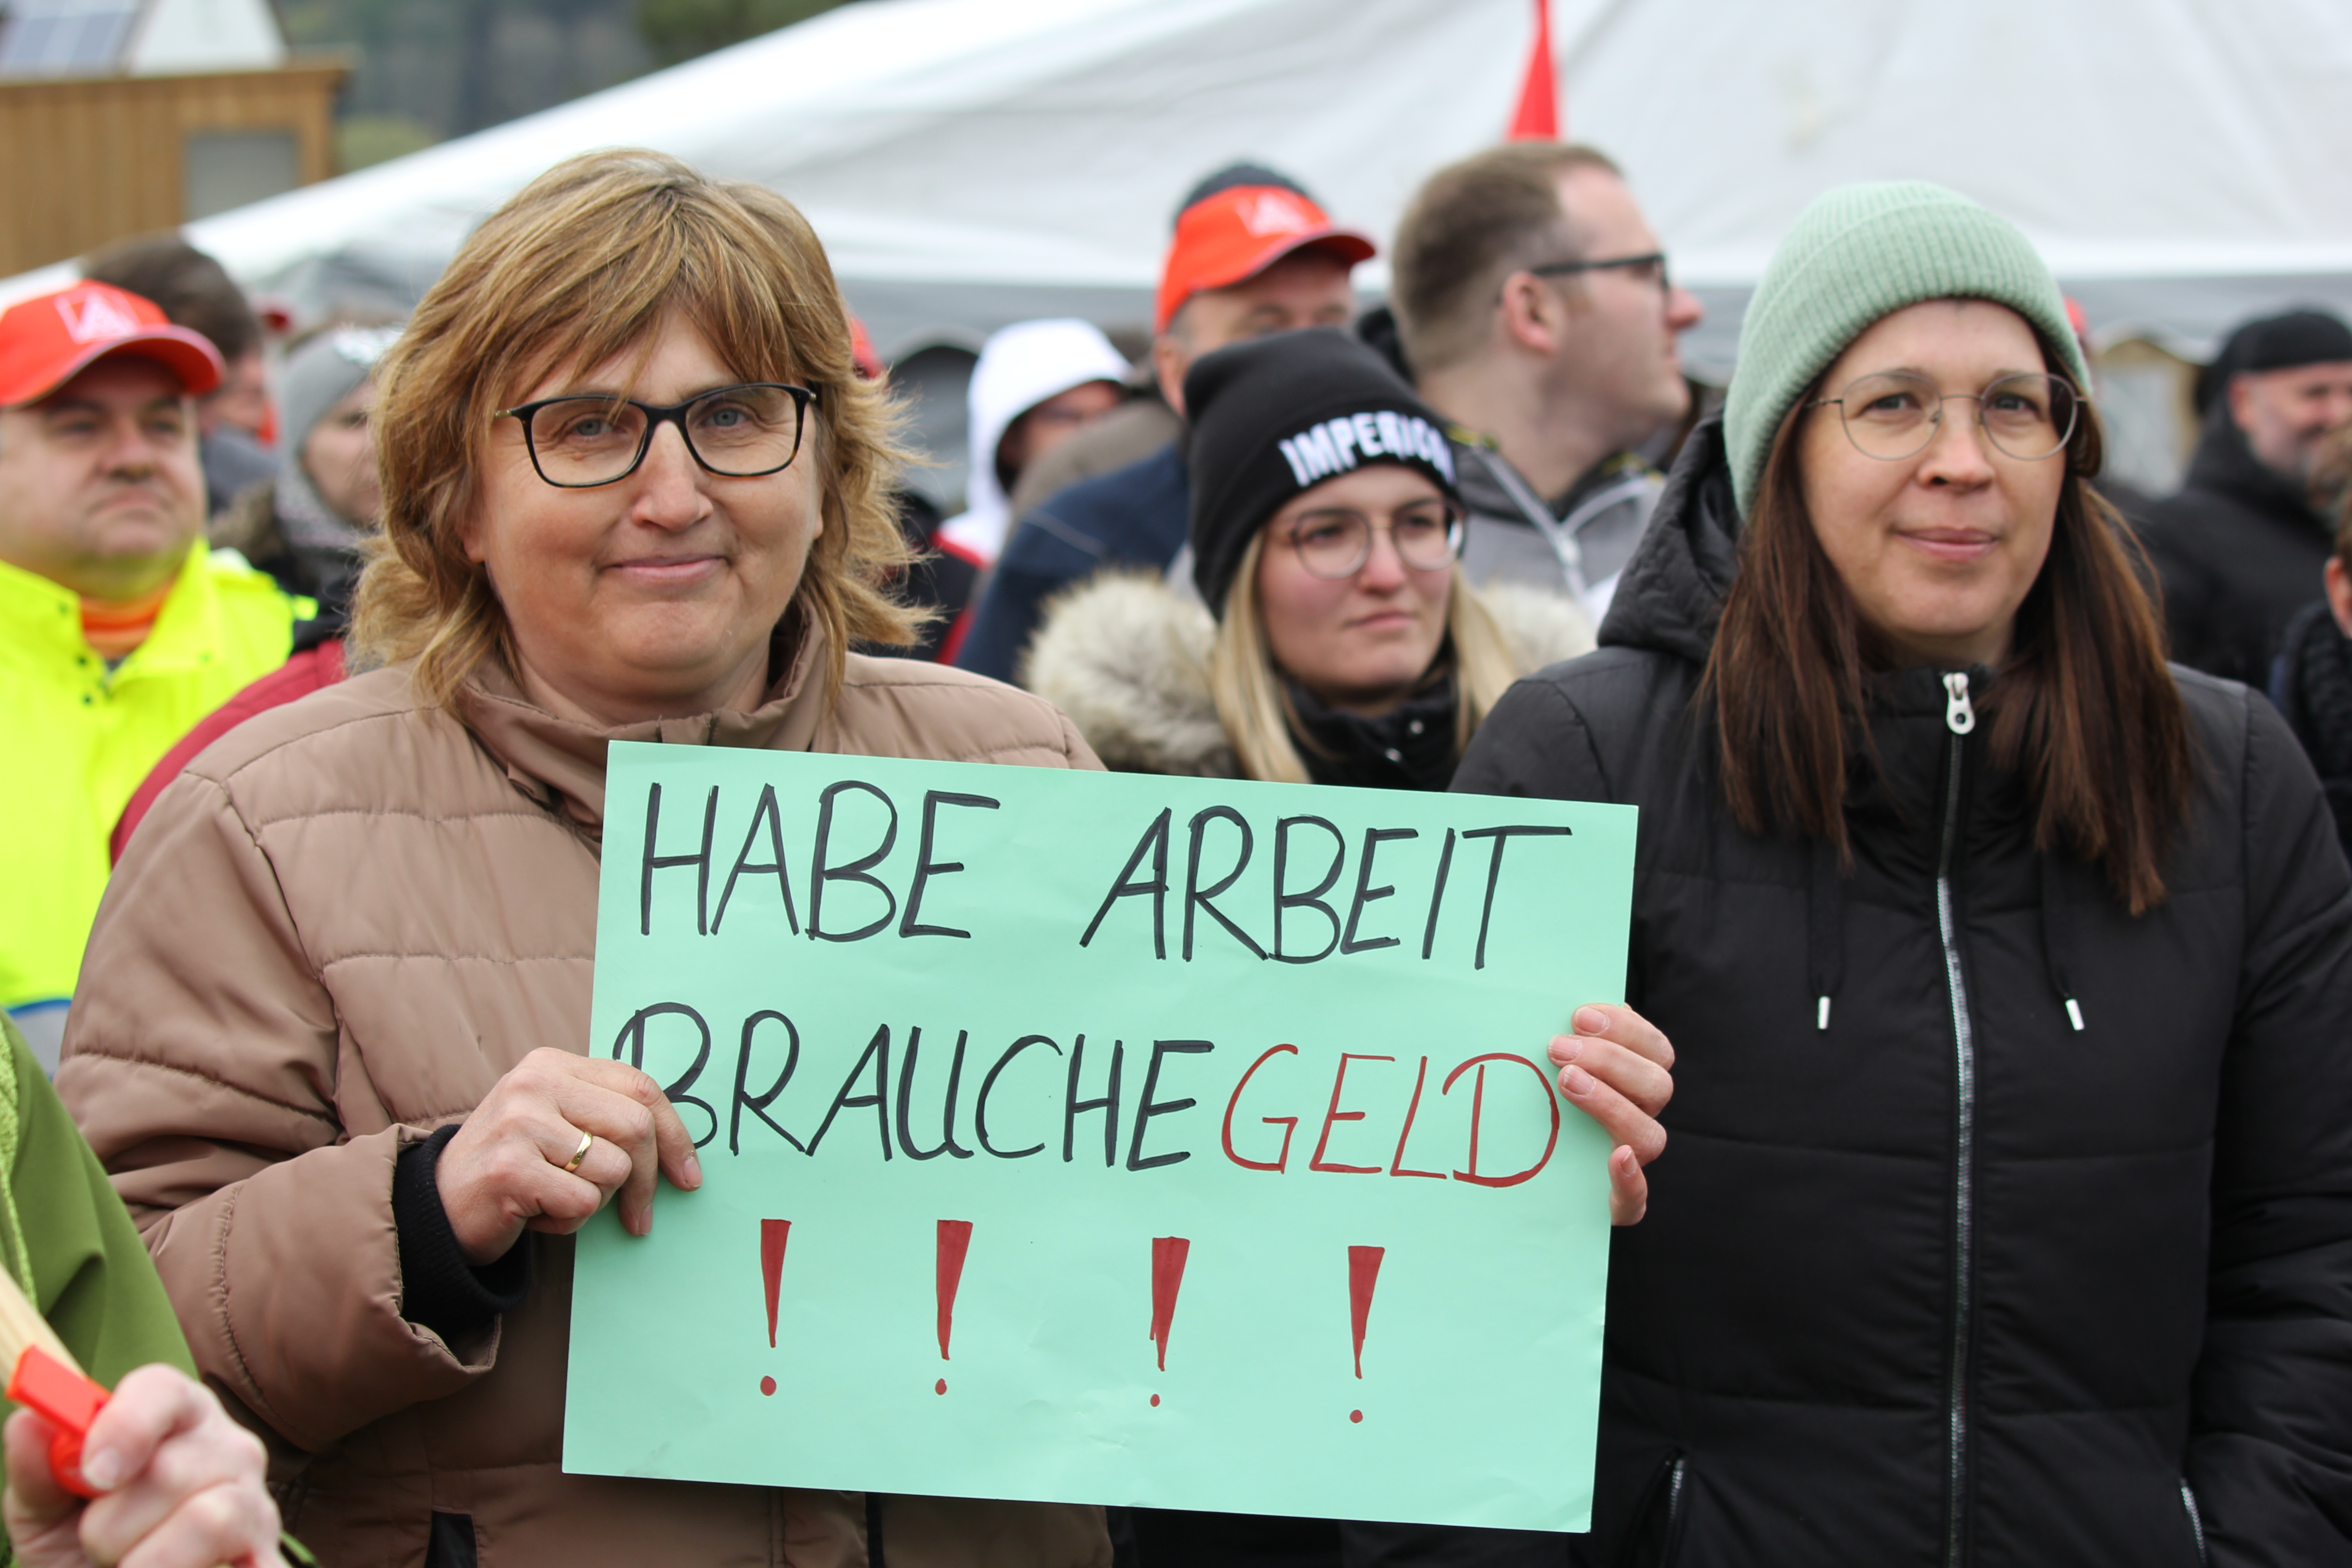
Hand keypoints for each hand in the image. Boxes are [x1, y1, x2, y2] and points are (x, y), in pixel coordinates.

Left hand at [3, 1363, 285, 1567]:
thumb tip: (29, 1419)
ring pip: (210, 1518)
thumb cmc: (79, 1547)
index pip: (160, 1391)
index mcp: (173, 1415)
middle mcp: (227, 1446)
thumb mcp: (45, 1512)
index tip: (92, 1476)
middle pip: (172, 1469)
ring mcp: (255, 1501)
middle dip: (112, 1526)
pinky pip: (250, 1566)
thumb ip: (37, 1468)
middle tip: (97, 1548)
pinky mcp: (269, 1555)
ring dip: (152, 1561)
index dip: (125, 1426)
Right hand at [435, 1048, 701, 1265]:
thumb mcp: (556, 1124)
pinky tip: (536, 1216)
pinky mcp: (509, 1169)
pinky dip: (568, 1223)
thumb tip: (679, 1147)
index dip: (676, 1135)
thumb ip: (605, 1115)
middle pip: (636, 1127)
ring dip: (596, 1203)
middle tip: (639, 1217)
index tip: (689, 1176)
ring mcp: (519, 1123)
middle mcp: (535, 1084)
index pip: (641, 1088)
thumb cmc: (513, 1168)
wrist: (436, 1207)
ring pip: (612, 1169)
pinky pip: (581, 1204)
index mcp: (553, 1064)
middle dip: (647, 1180)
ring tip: (555, 1200)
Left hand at [1549, 1003, 1672, 1224]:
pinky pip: (1637, 1195)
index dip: (1624, 1028)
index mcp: (1636, 1083)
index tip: (1579, 1016)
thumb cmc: (1546, 1113)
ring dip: (1612, 1104)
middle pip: (1656, 1085)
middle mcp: (1641, 1119)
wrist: (1538, 1184)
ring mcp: (1634, 1163)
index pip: (1654, 1048)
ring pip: (1649, 1135)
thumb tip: (1556, 1006)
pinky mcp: (1620, 1203)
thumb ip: (1568, 1041)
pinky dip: (1630, 1177)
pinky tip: (1616, 1159)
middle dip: (1609, 1060)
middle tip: (1558, 1047)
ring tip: (1566, 1082)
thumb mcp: (1555, 1070)